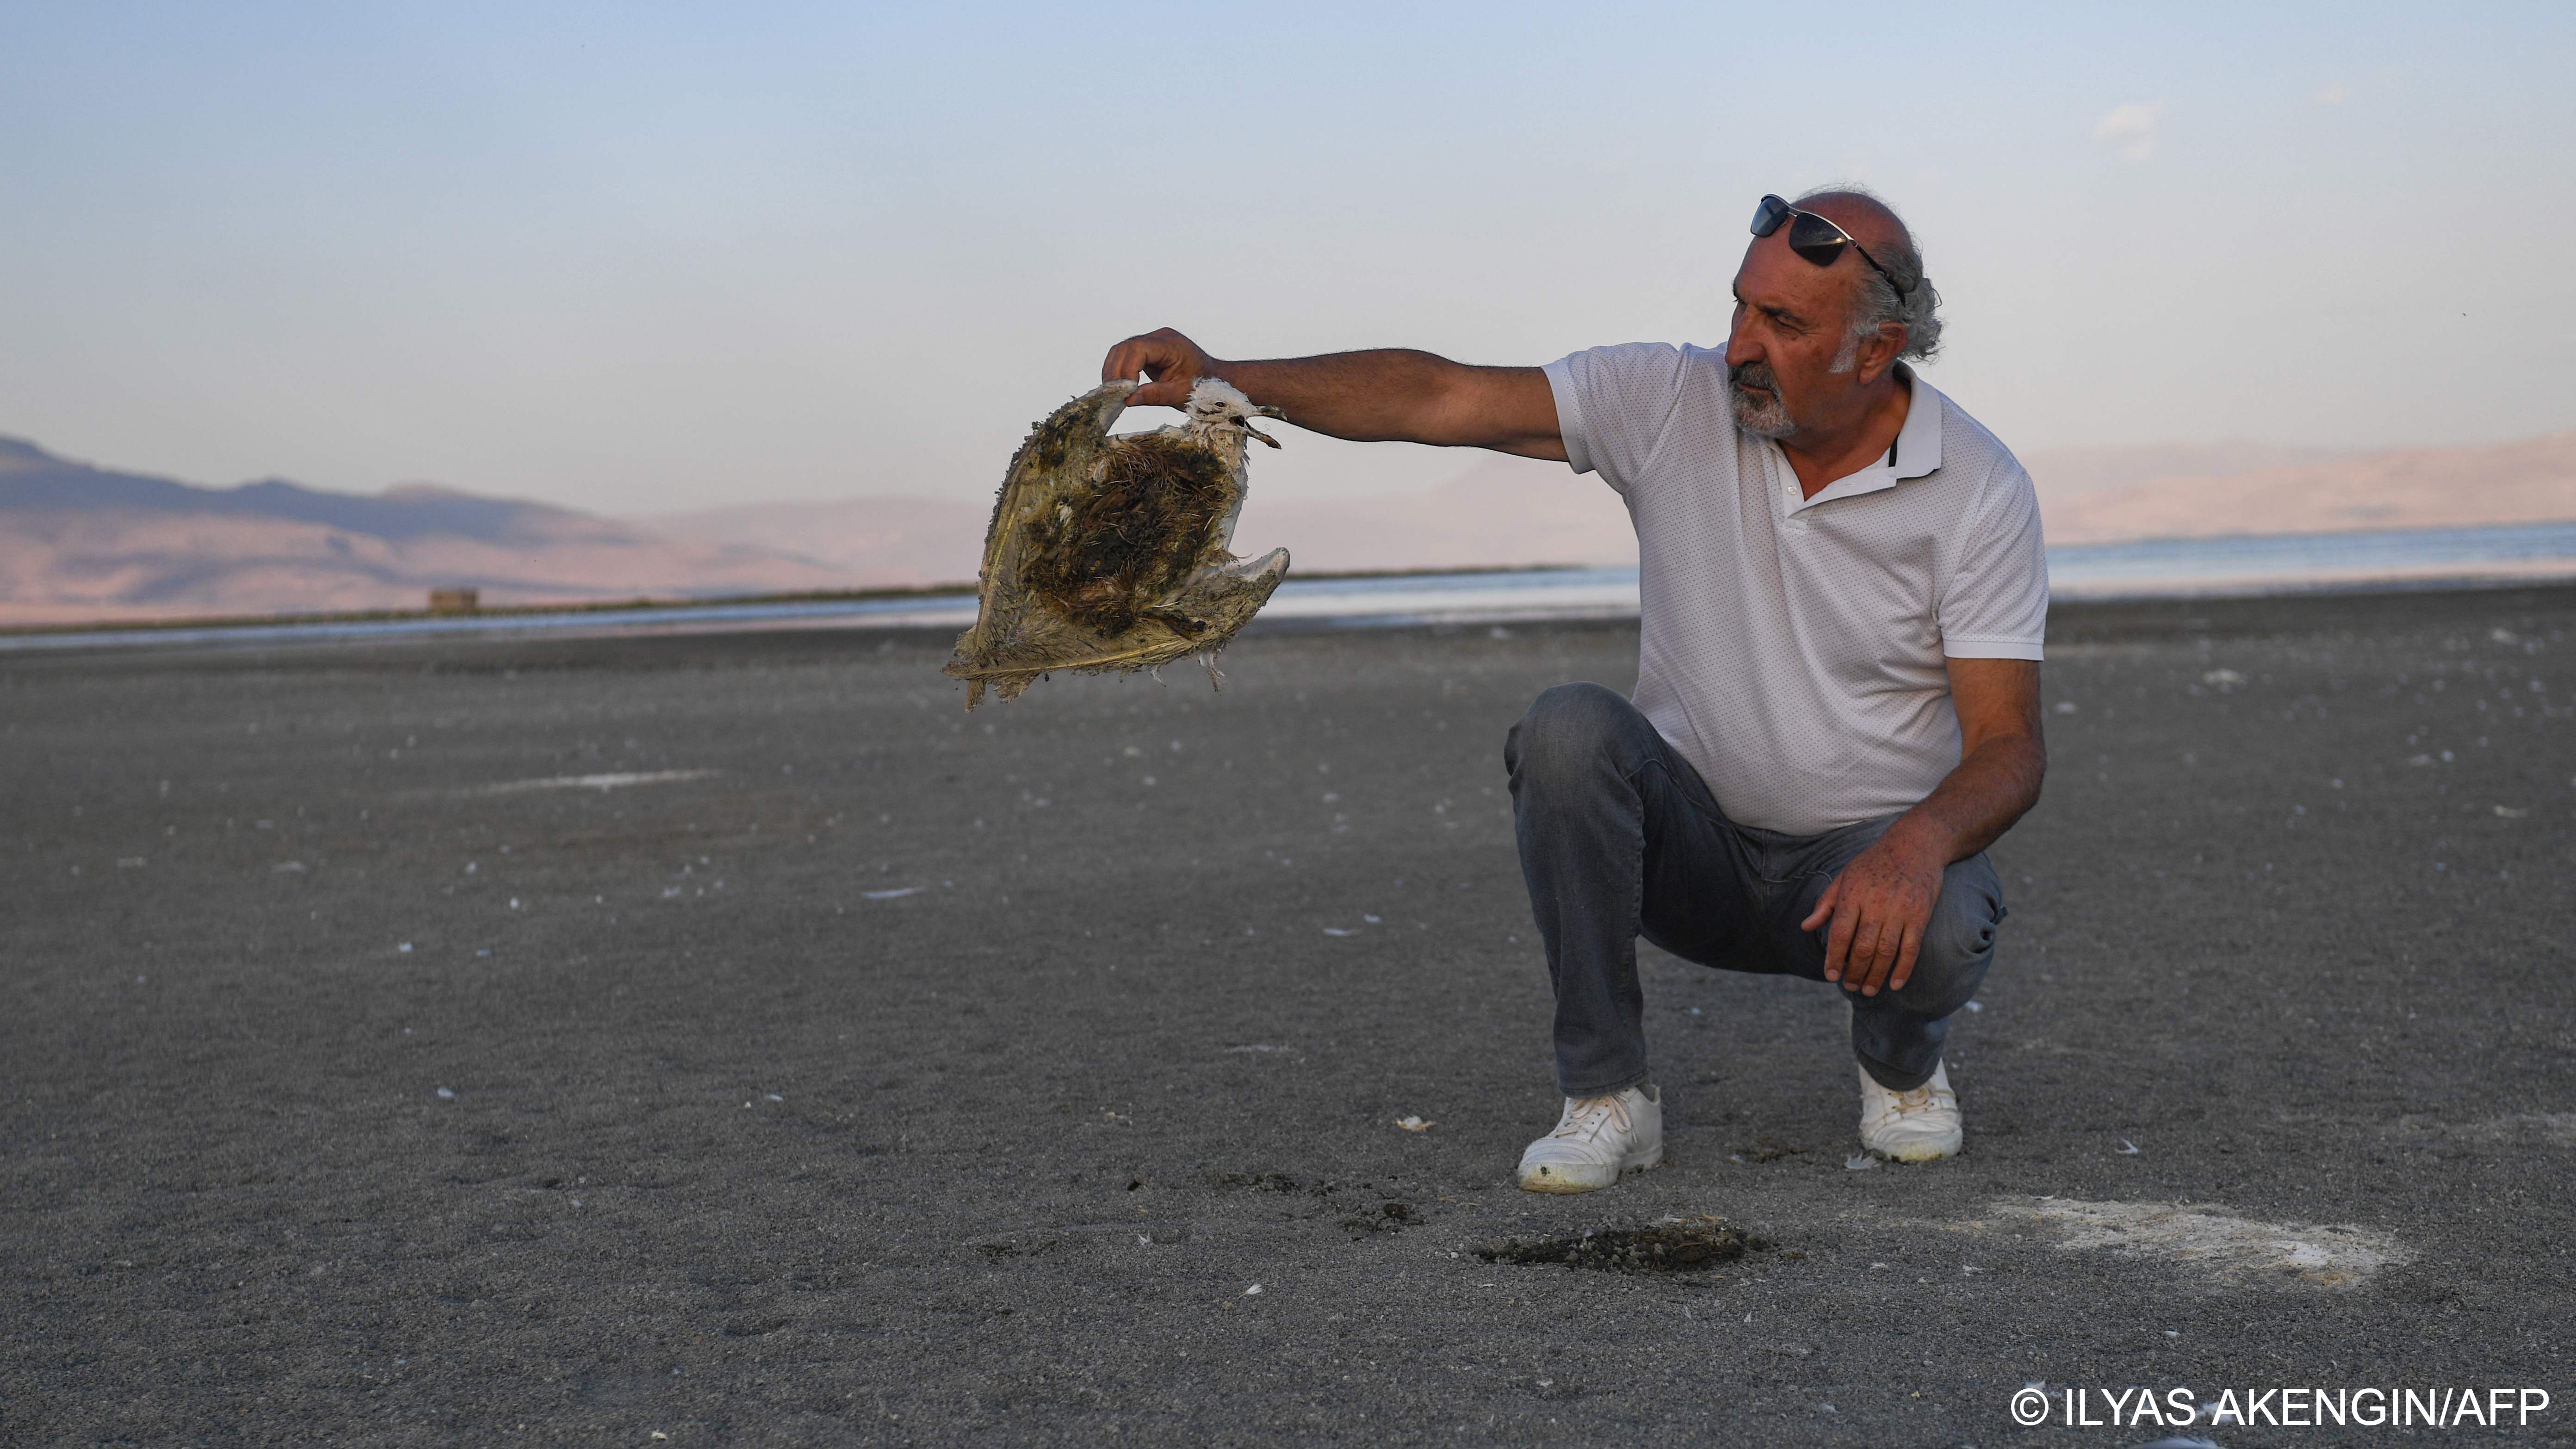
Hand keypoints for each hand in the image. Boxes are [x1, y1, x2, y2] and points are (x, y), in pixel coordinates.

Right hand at [1101, 327, 1219, 409]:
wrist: (1214, 379)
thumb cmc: (1202, 386)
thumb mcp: (1180, 394)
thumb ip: (1154, 395)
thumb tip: (1127, 400)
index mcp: (1171, 344)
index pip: (1138, 349)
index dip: (1127, 369)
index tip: (1125, 391)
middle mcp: (1160, 337)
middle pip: (1126, 347)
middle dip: (1116, 371)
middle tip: (1113, 395)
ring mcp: (1153, 340)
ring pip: (1122, 350)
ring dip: (1114, 370)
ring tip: (1113, 392)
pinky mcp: (1148, 349)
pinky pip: (1127, 355)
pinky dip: (1119, 370)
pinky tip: (1119, 387)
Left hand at [1799, 829, 1946, 995]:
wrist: (1915, 845)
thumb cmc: (1874, 862)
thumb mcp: (1845, 875)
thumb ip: (1825, 903)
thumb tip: (1806, 926)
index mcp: (1853, 894)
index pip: (1840, 933)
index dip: (1834, 958)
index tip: (1830, 976)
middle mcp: (1876, 904)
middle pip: (1862, 947)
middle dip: (1854, 972)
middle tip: (1849, 987)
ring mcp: (1900, 911)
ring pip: (1885, 952)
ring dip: (1875, 976)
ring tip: (1867, 990)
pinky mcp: (1920, 915)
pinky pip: (1911, 948)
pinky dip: (1903, 969)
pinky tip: (1894, 984)